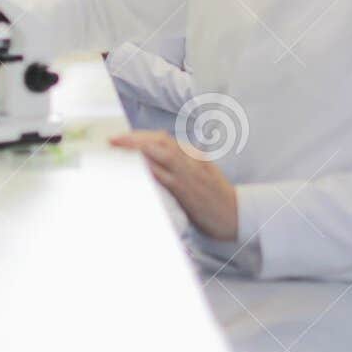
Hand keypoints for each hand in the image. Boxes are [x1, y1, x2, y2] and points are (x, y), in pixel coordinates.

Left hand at [110, 131, 238, 241]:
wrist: (238, 215)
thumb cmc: (218, 199)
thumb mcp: (202, 176)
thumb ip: (183, 167)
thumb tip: (157, 163)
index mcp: (194, 156)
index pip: (163, 139)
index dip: (141, 136)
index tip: (122, 138)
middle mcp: (192, 161)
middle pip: (160, 141)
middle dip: (135, 138)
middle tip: (113, 139)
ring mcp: (190, 175)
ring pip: (163, 154)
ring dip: (139, 148)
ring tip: (119, 147)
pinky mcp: (188, 191)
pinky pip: (166, 176)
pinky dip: (151, 168)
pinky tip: (137, 166)